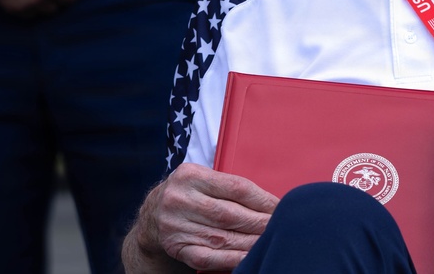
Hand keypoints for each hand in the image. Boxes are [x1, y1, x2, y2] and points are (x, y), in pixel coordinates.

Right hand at [132, 163, 277, 272]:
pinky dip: (231, 259)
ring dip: (251, 241)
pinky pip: (208, 257)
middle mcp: (180, 200)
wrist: (152, 215)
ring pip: (222, 237)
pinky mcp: (176, 247)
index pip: (236, 187)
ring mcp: (176, 226)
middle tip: (281, 226)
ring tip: (270, 241)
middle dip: (261, 222)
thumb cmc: (189, 193)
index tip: (281, 207)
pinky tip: (249, 257)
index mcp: (190, 175)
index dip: (263, 199)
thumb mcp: (202, 178)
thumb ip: (229, 186)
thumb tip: (270, 202)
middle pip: (231, 214)